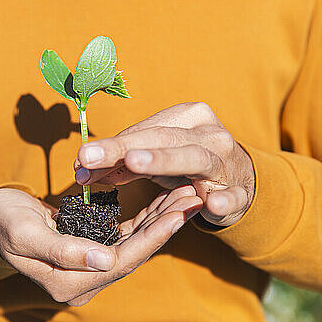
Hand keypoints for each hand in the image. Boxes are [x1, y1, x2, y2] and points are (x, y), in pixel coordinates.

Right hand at [0, 187, 200, 305]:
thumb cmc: (4, 221)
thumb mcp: (26, 233)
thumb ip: (63, 251)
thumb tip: (105, 261)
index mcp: (69, 283)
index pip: (121, 261)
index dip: (151, 238)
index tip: (178, 215)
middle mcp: (84, 281)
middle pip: (135, 253)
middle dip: (165, 226)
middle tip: (193, 199)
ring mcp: (89, 268)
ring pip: (135, 244)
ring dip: (160, 220)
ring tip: (186, 197)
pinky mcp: (92, 249)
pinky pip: (125, 236)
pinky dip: (145, 219)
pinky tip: (163, 202)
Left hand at [74, 102, 254, 226]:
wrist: (240, 183)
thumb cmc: (189, 167)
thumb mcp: (156, 161)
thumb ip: (124, 162)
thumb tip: (83, 168)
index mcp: (188, 118)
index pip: (144, 130)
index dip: (111, 145)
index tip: (81, 159)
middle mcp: (208, 134)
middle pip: (161, 138)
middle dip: (122, 148)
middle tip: (89, 157)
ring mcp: (226, 162)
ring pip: (195, 158)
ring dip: (163, 160)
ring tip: (133, 163)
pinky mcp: (238, 192)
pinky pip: (232, 196)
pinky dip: (224, 199)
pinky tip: (212, 203)